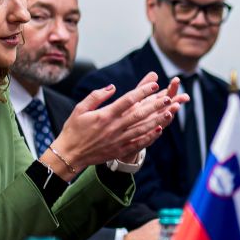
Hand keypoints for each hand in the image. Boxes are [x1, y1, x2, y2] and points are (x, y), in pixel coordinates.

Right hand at [54, 73, 184, 170]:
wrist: (69, 154)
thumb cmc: (73, 130)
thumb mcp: (80, 109)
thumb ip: (96, 96)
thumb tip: (112, 87)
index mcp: (105, 115)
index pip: (127, 100)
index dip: (142, 91)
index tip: (153, 84)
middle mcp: (114, 127)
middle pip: (139, 114)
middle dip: (155, 105)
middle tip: (168, 97)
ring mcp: (118, 140)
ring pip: (142, 129)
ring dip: (157, 120)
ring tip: (170, 112)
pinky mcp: (119, 150)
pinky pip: (138, 144)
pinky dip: (150, 137)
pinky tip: (159, 130)